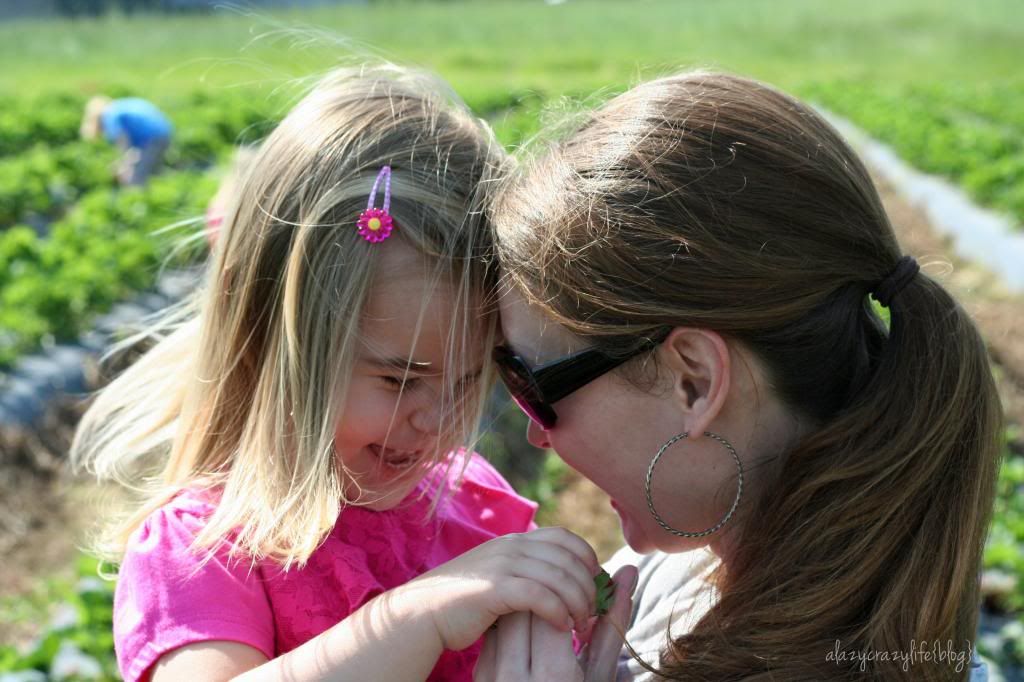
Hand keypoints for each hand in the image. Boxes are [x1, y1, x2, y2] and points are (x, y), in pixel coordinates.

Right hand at [397, 527, 601, 650]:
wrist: (420, 612)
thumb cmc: (461, 602)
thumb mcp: (497, 574)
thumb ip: (524, 570)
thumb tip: (558, 579)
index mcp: (515, 541)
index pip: (565, 537)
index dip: (587, 557)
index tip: (594, 584)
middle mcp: (511, 547)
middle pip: (569, 558)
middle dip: (589, 586)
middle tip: (593, 612)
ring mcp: (503, 565)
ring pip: (560, 577)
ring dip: (578, 602)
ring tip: (582, 624)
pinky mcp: (495, 588)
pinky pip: (540, 596)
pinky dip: (558, 611)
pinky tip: (562, 626)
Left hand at [473, 563, 638, 681]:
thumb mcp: (601, 673)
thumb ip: (612, 624)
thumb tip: (628, 571)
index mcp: (553, 678)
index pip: (550, 611)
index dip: (566, 596)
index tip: (578, 600)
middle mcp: (515, 678)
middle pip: (523, 610)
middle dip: (544, 598)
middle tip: (562, 600)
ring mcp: (491, 677)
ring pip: (504, 617)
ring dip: (526, 608)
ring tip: (546, 616)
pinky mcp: (479, 675)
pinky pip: (492, 633)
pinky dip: (510, 624)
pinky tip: (528, 633)